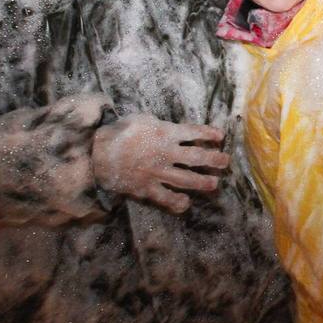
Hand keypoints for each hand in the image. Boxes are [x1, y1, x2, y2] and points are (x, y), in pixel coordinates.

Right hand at [91, 114, 229, 212]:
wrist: (97, 153)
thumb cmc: (118, 132)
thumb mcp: (141, 119)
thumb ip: (159, 124)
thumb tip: (171, 127)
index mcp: (165, 133)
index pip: (194, 132)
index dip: (209, 134)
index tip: (221, 136)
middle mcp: (166, 153)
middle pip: (196, 157)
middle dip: (214, 159)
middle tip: (225, 162)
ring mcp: (158, 172)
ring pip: (186, 179)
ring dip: (203, 182)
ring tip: (215, 184)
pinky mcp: (147, 188)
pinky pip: (166, 198)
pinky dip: (177, 202)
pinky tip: (187, 204)